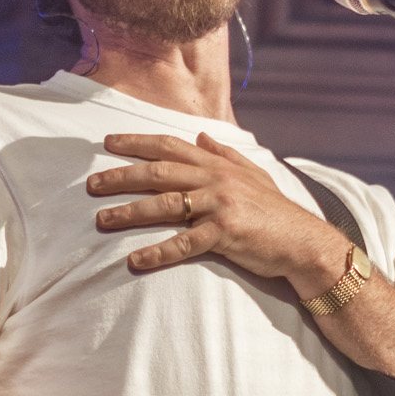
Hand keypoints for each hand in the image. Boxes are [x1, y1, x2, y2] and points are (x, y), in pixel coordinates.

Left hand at [88, 131, 352, 294]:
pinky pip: (184, 243)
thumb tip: (202, 135)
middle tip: (91, 185)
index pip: (171, 146)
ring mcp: (220, 206)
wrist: (304, 242)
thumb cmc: (276, 212)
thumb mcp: (254, 175)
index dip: (138, 142)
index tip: (107, 142)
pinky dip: (157, 252)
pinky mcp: (225, 234)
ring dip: (129, 212)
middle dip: (121, 176)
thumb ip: (225, 154)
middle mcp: (217, 180)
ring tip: (102, 220)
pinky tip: (135, 260)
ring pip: (165, 205)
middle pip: (159, 172)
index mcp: (219, 165)